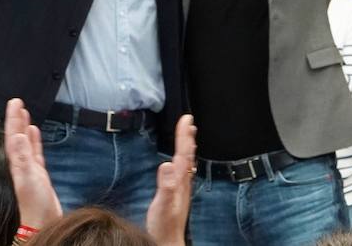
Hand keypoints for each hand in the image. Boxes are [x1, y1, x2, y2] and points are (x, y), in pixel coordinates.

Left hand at [4, 98, 62, 228]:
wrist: (43, 220)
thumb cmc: (35, 204)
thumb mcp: (29, 178)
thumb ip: (23, 157)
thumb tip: (17, 136)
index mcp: (16, 163)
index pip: (12, 136)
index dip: (12, 119)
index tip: (13, 103)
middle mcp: (20, 163)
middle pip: (16, 136)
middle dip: (16, 119)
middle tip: (16, 101)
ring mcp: (29, 167)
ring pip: (25, 141)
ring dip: (24, 126)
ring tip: (24, 112)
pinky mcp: (38, 172)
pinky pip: (35, 150)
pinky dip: (34, 140)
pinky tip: (34, 132)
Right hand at [146, 114, 196, 245]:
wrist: (168, 241)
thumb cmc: (164, 226)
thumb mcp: (162, 205)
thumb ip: (166, 185)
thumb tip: (167, 164)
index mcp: (179, 181)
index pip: (183, 153)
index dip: (184, 135)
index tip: (186, 118)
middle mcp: (183, 182)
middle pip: (187, 154)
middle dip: (187, 136)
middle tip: (188, 119)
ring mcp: (181, 188)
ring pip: (186, 162)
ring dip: (187, 146)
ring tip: (189, 134)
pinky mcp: (177, 194)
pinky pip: (182, 171)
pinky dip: (183, 160)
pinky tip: (182, 162)